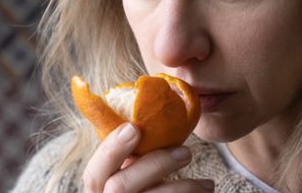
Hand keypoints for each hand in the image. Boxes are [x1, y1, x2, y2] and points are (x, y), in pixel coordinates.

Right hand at [82, 123, 214, 191]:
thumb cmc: (144, 192)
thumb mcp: (134, 174)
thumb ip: (135, 157)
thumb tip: (152, 117)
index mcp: (99, 192)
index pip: (93, 173)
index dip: (110, 150)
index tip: (134, 128)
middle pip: (121, 186)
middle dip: (156, 164)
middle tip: (187, 152)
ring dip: (184, 188)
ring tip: (208, 184)